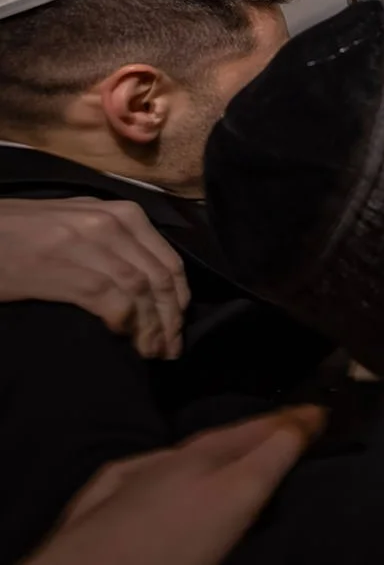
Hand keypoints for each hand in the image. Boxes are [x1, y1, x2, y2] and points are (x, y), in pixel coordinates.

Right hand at [0, 198, 188, 358]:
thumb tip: (148, 280)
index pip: (169, 261)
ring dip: (151, 329)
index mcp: (122, 214)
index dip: (179, 300)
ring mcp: (87, 245)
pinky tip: (122, 339)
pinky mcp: (62, 269)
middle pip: (160, 280)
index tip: (179, 328)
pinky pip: (111, 300)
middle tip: (170, 350)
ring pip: (141, 292)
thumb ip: (115, 241)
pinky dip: (125, 324)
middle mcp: (111, 224)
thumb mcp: (79, 223)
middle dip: (171, 320)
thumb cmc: (20, 231)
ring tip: (151, 353)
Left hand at [26, 407, 323, 564]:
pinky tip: (160, 473)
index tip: (322, 412)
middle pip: (226, 439)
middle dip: (260, 429)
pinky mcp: (103, 503)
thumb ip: (271, 457)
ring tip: (236, 450)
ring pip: (185, 455)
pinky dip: (163, 468)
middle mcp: (175, 460)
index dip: (295, 421)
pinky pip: (140, 473)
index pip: (264, 430)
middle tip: (290, 425)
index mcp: (212, 457)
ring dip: (216, 448)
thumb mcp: (238, 496)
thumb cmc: (172, 545)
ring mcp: (135, 479)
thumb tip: (306, 419)